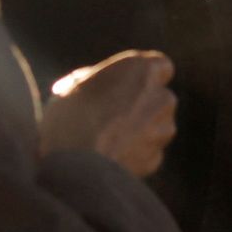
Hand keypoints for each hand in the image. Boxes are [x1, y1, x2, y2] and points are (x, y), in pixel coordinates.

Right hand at [44, 51, 176, 176]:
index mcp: (143, 70)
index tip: (124, 85)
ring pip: (155, 127)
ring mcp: (163, 130)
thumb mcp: (72, 86)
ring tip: (101, 139)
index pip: (160, 67)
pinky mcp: (155, 158)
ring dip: (137, 131)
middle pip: (158, 98)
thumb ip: (99, 82)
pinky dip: (131, 155)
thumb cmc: (68, 117)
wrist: (75, 164)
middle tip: (106, 115)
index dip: (142, 78)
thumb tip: (100, 87)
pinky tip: (105, 158)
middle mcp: (163, 97)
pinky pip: (145, 153)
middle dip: (140, 106)